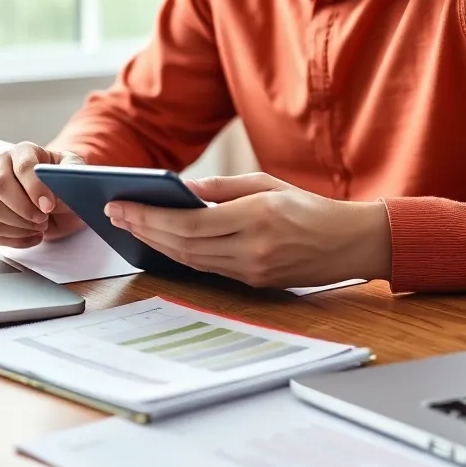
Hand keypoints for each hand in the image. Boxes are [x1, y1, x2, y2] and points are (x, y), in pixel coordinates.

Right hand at [0, 143, 85, 248]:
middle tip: (44, 220)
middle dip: (24, 210)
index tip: (48, 206)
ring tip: (40, 227)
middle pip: (0, 187)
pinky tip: (31, 236)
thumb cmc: (59, 180)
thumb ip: (70, 177)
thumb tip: (56, 196)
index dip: (35, 189)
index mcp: (23, 151)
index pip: (23, 167)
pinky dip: (11, 239)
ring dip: (18, 226)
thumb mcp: (73, 172)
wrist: (50, 194)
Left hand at [105, 173, 391, 287]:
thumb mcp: (268, 183)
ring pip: (191, 260)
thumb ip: (223, 187)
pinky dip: (181, 255)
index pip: (189, 222)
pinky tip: (163, 242)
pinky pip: (208, 269)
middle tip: (115, 214)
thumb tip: (182, 188)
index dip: (150, 216)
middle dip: (144, 229)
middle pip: (183, 244)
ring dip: (157, 244)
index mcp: (257, 217)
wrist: (350, 243)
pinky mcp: (254, 283)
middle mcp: (252, 248)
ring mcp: (253, 270)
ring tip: (132, 226)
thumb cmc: (310, 207)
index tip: (121, 204)